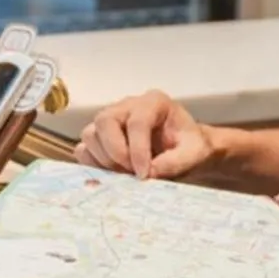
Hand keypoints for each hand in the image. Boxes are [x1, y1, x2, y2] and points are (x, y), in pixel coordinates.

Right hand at [76, 90, 214, 178]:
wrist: (185, 150)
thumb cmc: (190, 146)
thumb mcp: (194, 153)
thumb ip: (175, 162)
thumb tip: (148, 172)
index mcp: (154, 102)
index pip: (137, 121)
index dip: (138, 150)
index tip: (145, 174)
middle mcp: (127, 106)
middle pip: (105, 121)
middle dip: (115, 151)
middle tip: (131, 172)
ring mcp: (111, 120)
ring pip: (90, 134)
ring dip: (104, 159)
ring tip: (125, 174)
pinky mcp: (100, 137)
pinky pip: (84, 149)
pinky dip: (93, 164)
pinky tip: (113, 174)